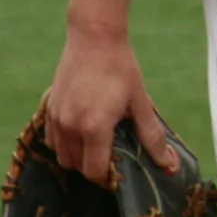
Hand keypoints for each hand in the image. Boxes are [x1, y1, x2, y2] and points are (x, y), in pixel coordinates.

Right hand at [45, 25, 176, 183]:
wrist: (94, 38)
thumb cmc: (121, 67)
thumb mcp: (140, 101)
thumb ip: (151, 135)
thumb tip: (167, 163)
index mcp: (94, 127)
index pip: (95, 171)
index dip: (108, 178)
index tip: (120, 172)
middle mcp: (71, 127)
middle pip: (78, 167)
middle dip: (94, 168)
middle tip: (112, 155)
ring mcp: (56, 118)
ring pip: (63, 156)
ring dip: (78, 158)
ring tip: (97, 143)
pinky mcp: (49, 108)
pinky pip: (52, 140)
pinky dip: (64, 144)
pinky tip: (80, 131)